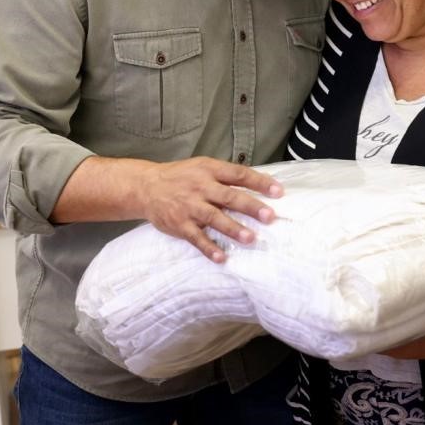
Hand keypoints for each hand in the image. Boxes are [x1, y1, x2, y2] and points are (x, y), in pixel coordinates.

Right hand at [138, 157, 282, 262]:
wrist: (146, 186)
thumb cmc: (181, 177)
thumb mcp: (202, 167)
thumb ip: (226, 176)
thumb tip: (260, 183)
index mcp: (209, 170)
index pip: (238, 174)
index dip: (259, 182)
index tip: (278, 191)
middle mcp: (200, 187)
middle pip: (229, 197)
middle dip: (250, 207)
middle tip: (269, 216)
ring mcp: (189, 206)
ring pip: (214, 218)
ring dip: (233, 228)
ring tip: (250, 238)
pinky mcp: (180, 224)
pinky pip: (196, 238)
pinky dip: (209, 248)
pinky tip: (222, 258)